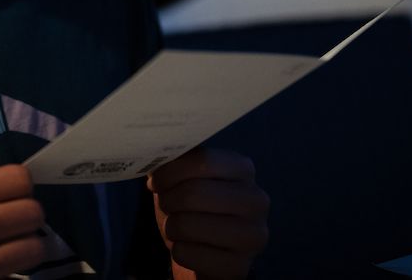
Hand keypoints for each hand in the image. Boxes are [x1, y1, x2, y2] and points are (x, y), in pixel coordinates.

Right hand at [0, 141, 46, 279]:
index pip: (18, 178)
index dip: (18, 188)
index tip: (7, 199)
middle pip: (32, 211)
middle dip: (26, 219)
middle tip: (10, 227)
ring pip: (34, 246)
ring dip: (28, 249)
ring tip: (10, 249)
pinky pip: (22, 276)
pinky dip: (17, 273)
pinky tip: (2, 270)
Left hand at [148, 147, 269, 279]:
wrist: (208, 252)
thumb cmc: (194, 208)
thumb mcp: (186, 177)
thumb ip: (177, 159)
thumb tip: (155, 145)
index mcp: (243, 169)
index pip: (201, 159)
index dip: (169, 171)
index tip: (156, 181)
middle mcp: (256, 200)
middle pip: (193, 192)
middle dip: (168, 200)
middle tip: (166, 205)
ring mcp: (252, 235)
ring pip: (188, 224)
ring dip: (171, 226)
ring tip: (177, 226)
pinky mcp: (240, 266)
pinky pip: (187, 254)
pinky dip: (177, 251)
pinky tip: (188, 247)